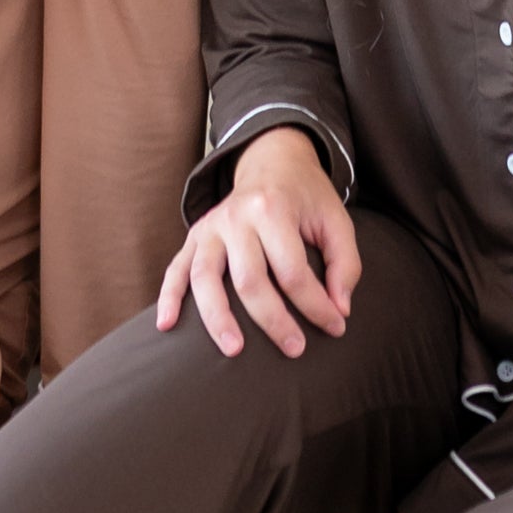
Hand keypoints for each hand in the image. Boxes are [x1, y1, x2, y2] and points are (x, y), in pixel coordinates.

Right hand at [155, 126, 360, 358]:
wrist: (273, 161)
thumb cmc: (307, 199)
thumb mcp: (337, 220)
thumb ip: (345, 263)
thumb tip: (340, 309)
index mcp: (273, 208)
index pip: (293, 271)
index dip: (316, 305)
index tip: (336, 327)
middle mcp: (236, 217)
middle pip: (249, 279)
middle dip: (273, 320)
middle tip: (295, 349)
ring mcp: (210, 227)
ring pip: (205, 278)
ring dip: (217, 318)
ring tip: (234, 350)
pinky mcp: (194, 236)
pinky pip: (176, 268)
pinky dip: (168, 297)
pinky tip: (166, 325)